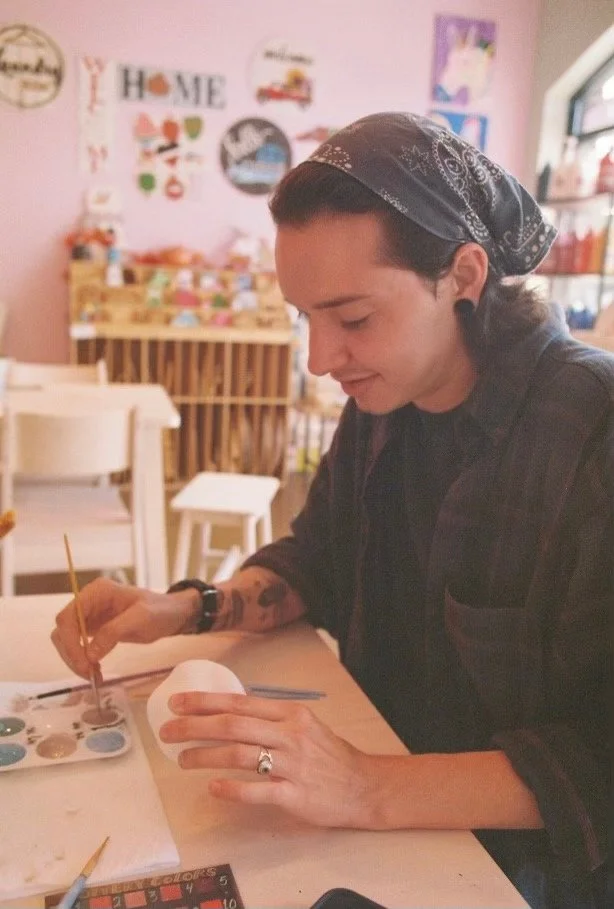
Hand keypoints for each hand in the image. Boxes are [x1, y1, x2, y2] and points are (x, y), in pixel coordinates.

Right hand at [51, 577, 198, 677]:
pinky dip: (83, 661)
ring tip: (94, 675)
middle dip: (72, 654)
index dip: (70, 642)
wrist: (172, 615)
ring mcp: (90, 616)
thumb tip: (89, 654)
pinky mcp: (94, 629)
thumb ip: (113, 632)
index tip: (82, 664)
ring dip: (75, 660)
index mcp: (96, 592)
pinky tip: (95, 671)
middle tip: (88, 674)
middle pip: (63, 630)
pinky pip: (79, 646)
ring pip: (67, 641)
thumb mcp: (140, 618)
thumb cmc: (160, 610)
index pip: (67, 617)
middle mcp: (88, 602)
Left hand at [159, 692, 377, 827]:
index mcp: (290, 713)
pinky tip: (213, 787)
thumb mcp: (304, 725)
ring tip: (182, 758)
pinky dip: (232, 788)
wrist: (364, 786)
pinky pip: (258, 789)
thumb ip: (271, 719)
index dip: (205, 701)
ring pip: (240, 754)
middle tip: (167, 730)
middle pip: (234, 724)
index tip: (178, 703)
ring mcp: (293, 765)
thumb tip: (227, 714)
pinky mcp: (295, 794)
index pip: (240, 702)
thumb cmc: (329, 755)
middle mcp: (290, 734)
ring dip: (205, 755)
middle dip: (195, 726)